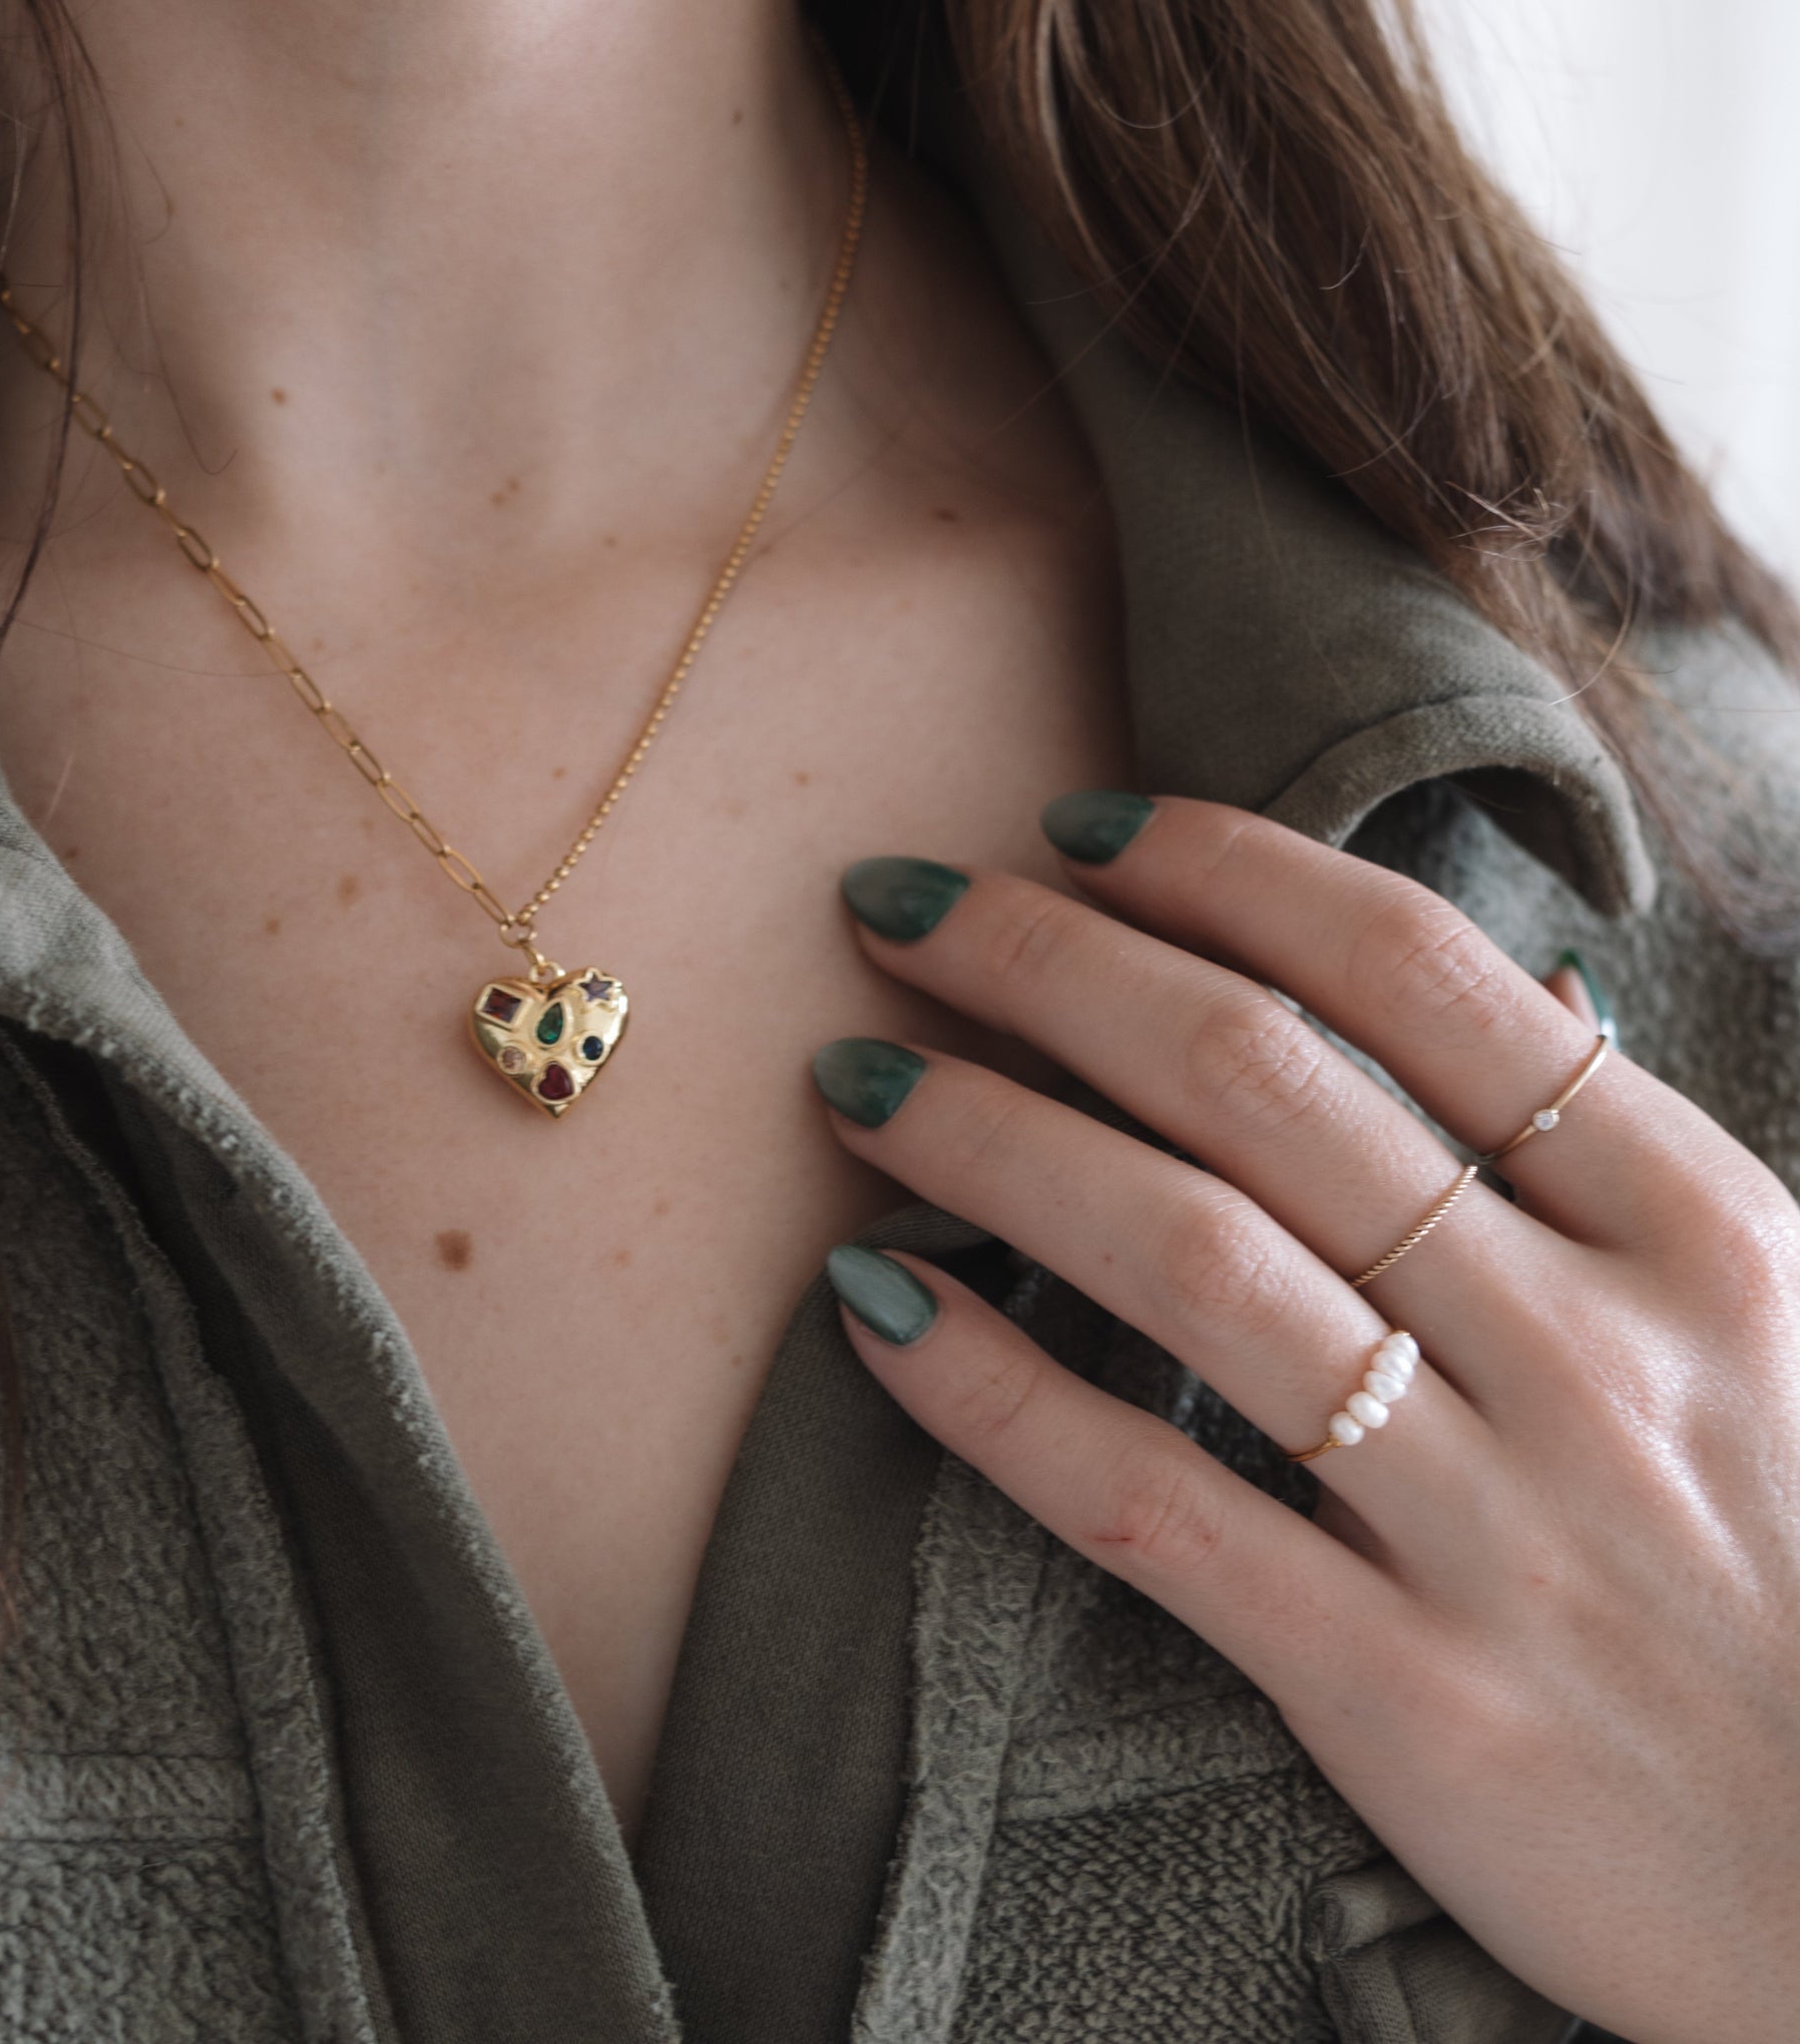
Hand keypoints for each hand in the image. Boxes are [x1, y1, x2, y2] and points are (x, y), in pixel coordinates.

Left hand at [811, 794, 1799, 2043]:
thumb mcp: (1785, 1327)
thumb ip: (1622, 1167)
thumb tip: (1500, 993)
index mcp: (1695, 1228)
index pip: (1415, 974)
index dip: (1221, 871)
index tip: (1078, 830)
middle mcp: (1588, 1347)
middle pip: (1259, 1083)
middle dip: (1049, 965)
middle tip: (902, 910)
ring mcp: (1494, 1523)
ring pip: (1184, 1263)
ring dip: (988, 1142)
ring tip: (857, 1084)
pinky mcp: (1405, 1694)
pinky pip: (1149, 1506)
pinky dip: (992, 1395)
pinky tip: (875, 1310)